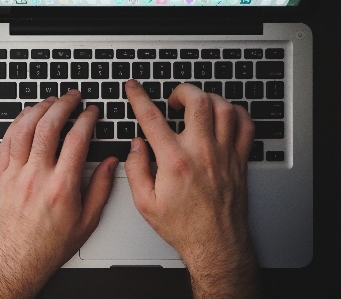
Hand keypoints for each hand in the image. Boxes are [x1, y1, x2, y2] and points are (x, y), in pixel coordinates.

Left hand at [0, 90, 117, 298]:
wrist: (17, 260)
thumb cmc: (50, 244)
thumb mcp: (87, 221)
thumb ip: (101, 188)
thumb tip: (111, 163)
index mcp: (62, 186)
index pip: (77, 139)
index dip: (87, 119)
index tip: (92, 112)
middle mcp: (37, 177)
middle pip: (49, 127)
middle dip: (63, 104)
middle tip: (72, 96)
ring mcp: (15, 175)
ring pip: (24, 129)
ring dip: (38, 109)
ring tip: (50, 100)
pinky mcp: (0, 178)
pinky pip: (5, 142)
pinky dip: (16, 124)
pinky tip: (25, 117)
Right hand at [124, 80, 259, 297]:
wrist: (215, 244)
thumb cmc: (183, 226)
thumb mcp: (145, 203)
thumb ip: (135, 169)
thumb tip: (136, 146)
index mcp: (175, 162)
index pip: (152, 118)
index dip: (139, 97)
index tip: (134, 88)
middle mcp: (202, 152)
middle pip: (197, 102)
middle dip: (182, 91)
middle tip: (173, 100)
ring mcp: (224, 154)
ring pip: (224, 108)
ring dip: (208, 99)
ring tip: (197, 106)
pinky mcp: (239, 160)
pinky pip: (245, 125)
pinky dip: (235, 113)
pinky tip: (224, 116)